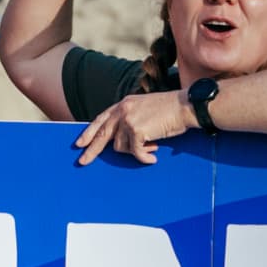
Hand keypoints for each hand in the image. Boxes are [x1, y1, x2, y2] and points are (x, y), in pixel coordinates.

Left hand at [72, 87, 197, 166]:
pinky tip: (153, 157)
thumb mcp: (146, 109)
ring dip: (135, 152)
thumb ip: (132, 119)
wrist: (186, 106)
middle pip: (101, 134)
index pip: (101, 119)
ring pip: (121, 147)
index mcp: (124, 104)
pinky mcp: (137, 130)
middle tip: (82, 162)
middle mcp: (123, 110)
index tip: (80, 142)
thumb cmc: (171, 110)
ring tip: (151, 148)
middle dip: (91, 150)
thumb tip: (123, 140)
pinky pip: (135, 153)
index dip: (89, 132)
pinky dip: (144, 158)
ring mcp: (128, 120)